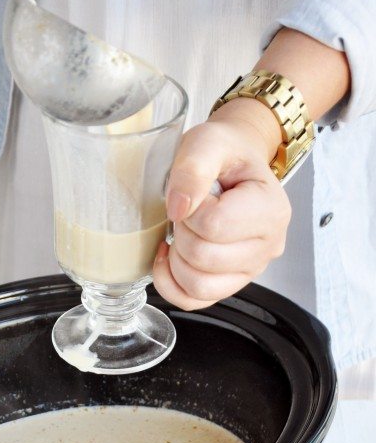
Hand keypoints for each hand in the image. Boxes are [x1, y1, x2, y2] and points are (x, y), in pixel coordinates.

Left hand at [152, 99, 291, 310]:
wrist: (234, 165)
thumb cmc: (226, 155)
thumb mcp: (208, 141)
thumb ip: (194, 167)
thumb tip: (179, 208)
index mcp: (271, 209)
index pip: (215, 225)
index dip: (191, 211)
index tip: (194, 195)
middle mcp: (268, 245)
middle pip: (204, 258)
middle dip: (182, 233)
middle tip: (187, 212)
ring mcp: (251, 270)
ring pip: (198, 286)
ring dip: (177, 259)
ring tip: (183, 233)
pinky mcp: (230, 285)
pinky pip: (192, 301)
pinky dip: (171, 283)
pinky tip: (171, 256)